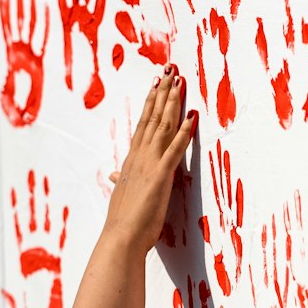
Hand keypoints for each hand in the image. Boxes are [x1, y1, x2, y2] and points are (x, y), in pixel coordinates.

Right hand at [105, 67, 196, 252]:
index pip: (143, 125)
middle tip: (169, 70)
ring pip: (162, 126)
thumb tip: (115, 175)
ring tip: (179, 81)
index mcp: (131, 161)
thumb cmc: (124, 221)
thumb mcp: (123, 196)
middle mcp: (139, 157)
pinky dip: (184, 132)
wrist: (121, 237)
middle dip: (161, 92)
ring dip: (172, 102)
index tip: (156, 84)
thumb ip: (121, 182)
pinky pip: (175, 149)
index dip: (151, 103)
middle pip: (152, 117)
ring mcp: (149, 164)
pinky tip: (192, 116)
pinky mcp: (161, 175)